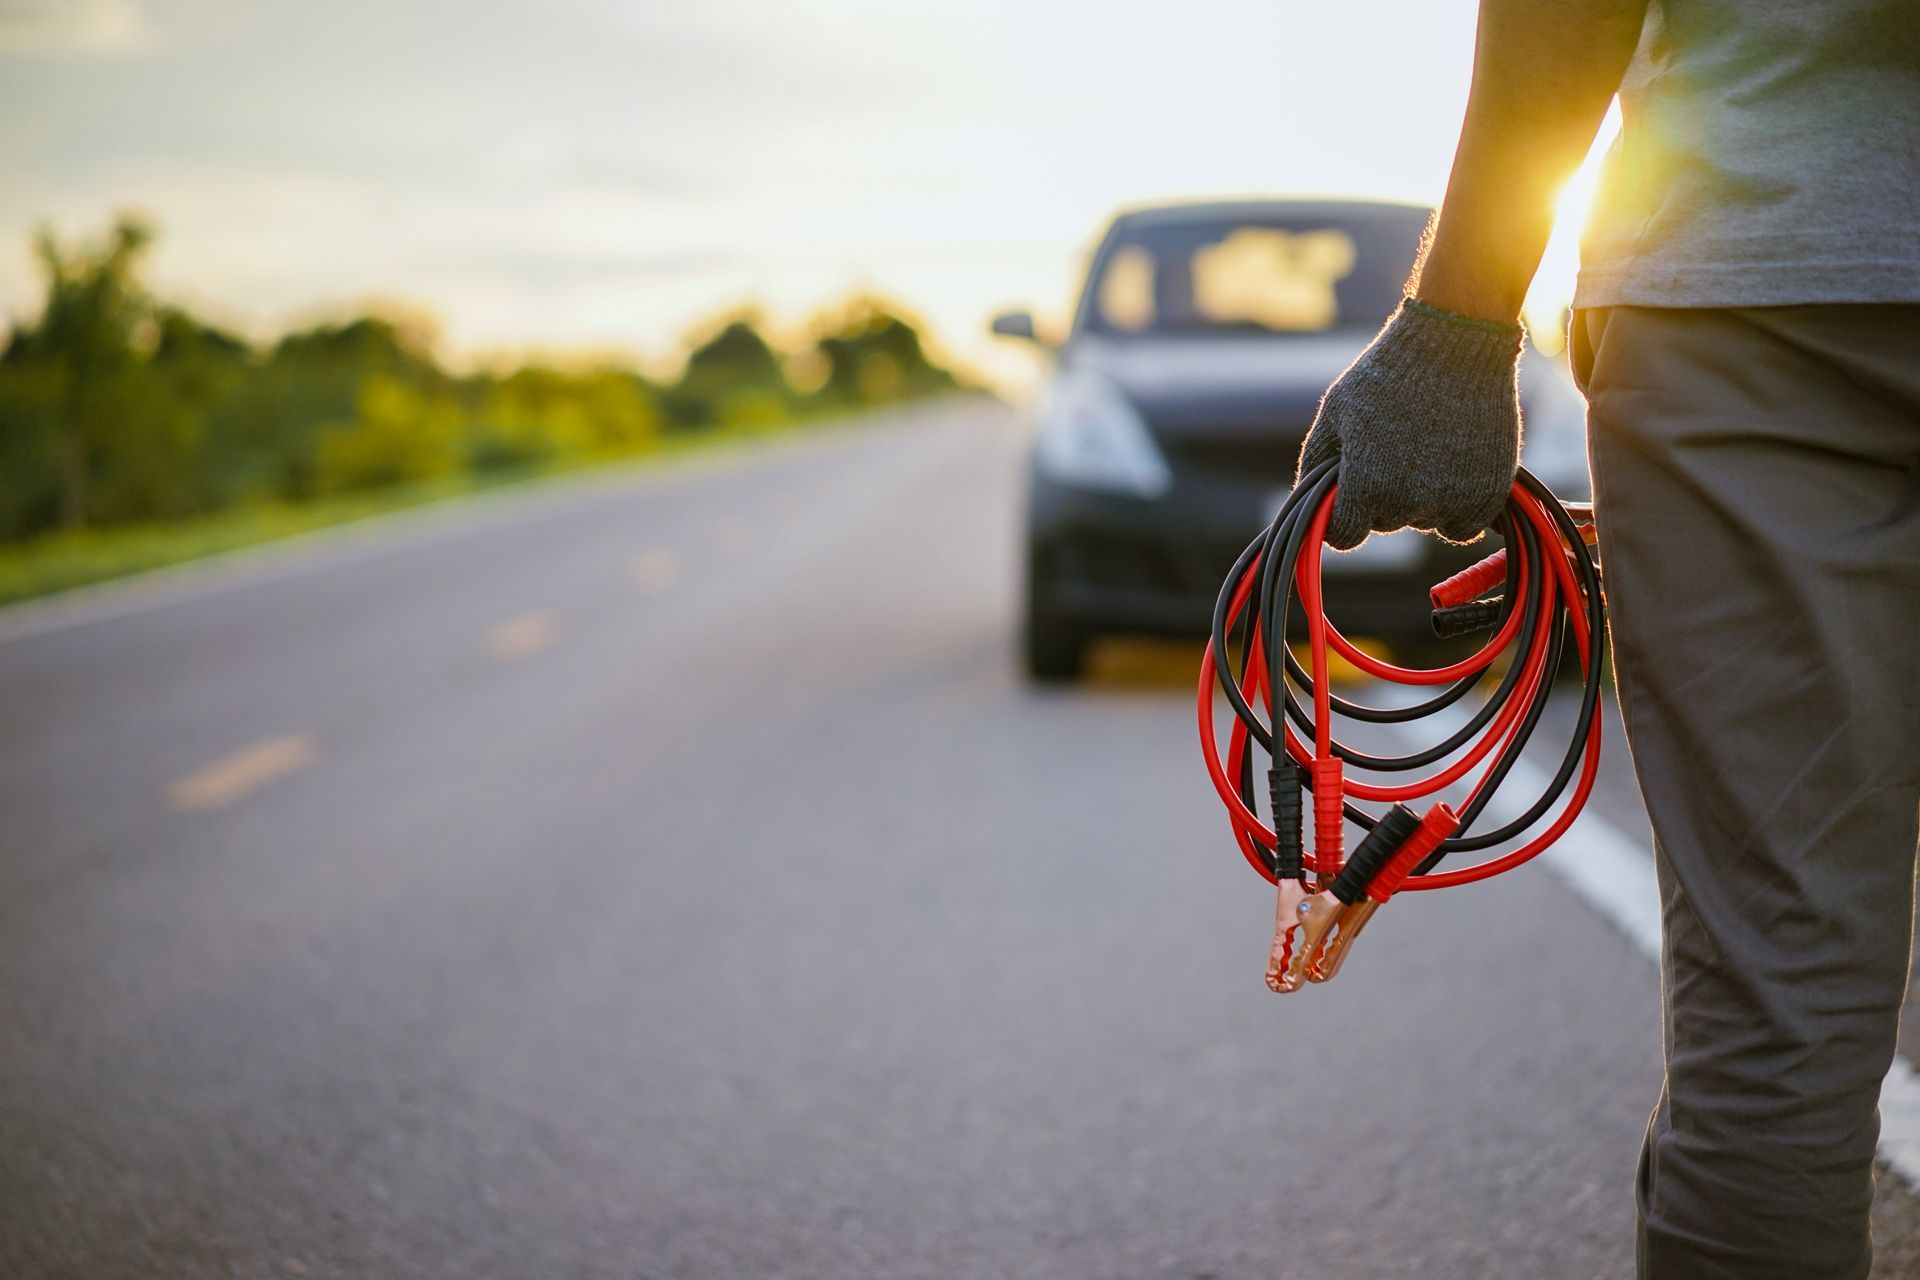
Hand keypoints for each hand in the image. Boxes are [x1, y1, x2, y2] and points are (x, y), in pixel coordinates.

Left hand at [1295, 298, 1523, 549]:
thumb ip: (1316, 462)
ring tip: (1425, 444)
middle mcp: (1409, 503)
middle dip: (1380, 496)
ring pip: (1423, 522)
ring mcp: (1452, 500)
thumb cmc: (1388, 373)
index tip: (1348, 494)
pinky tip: (1451, 475)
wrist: (1456, 343)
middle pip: (1384, 523)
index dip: (1341, 516)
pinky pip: (1462, 528)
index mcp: (1366, 486)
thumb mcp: (1335, 412)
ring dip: (1419, 498)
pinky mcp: (1489, 494)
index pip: (1344, 535)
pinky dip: (1456, 510)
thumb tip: (1312, 503)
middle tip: (1393, 448)